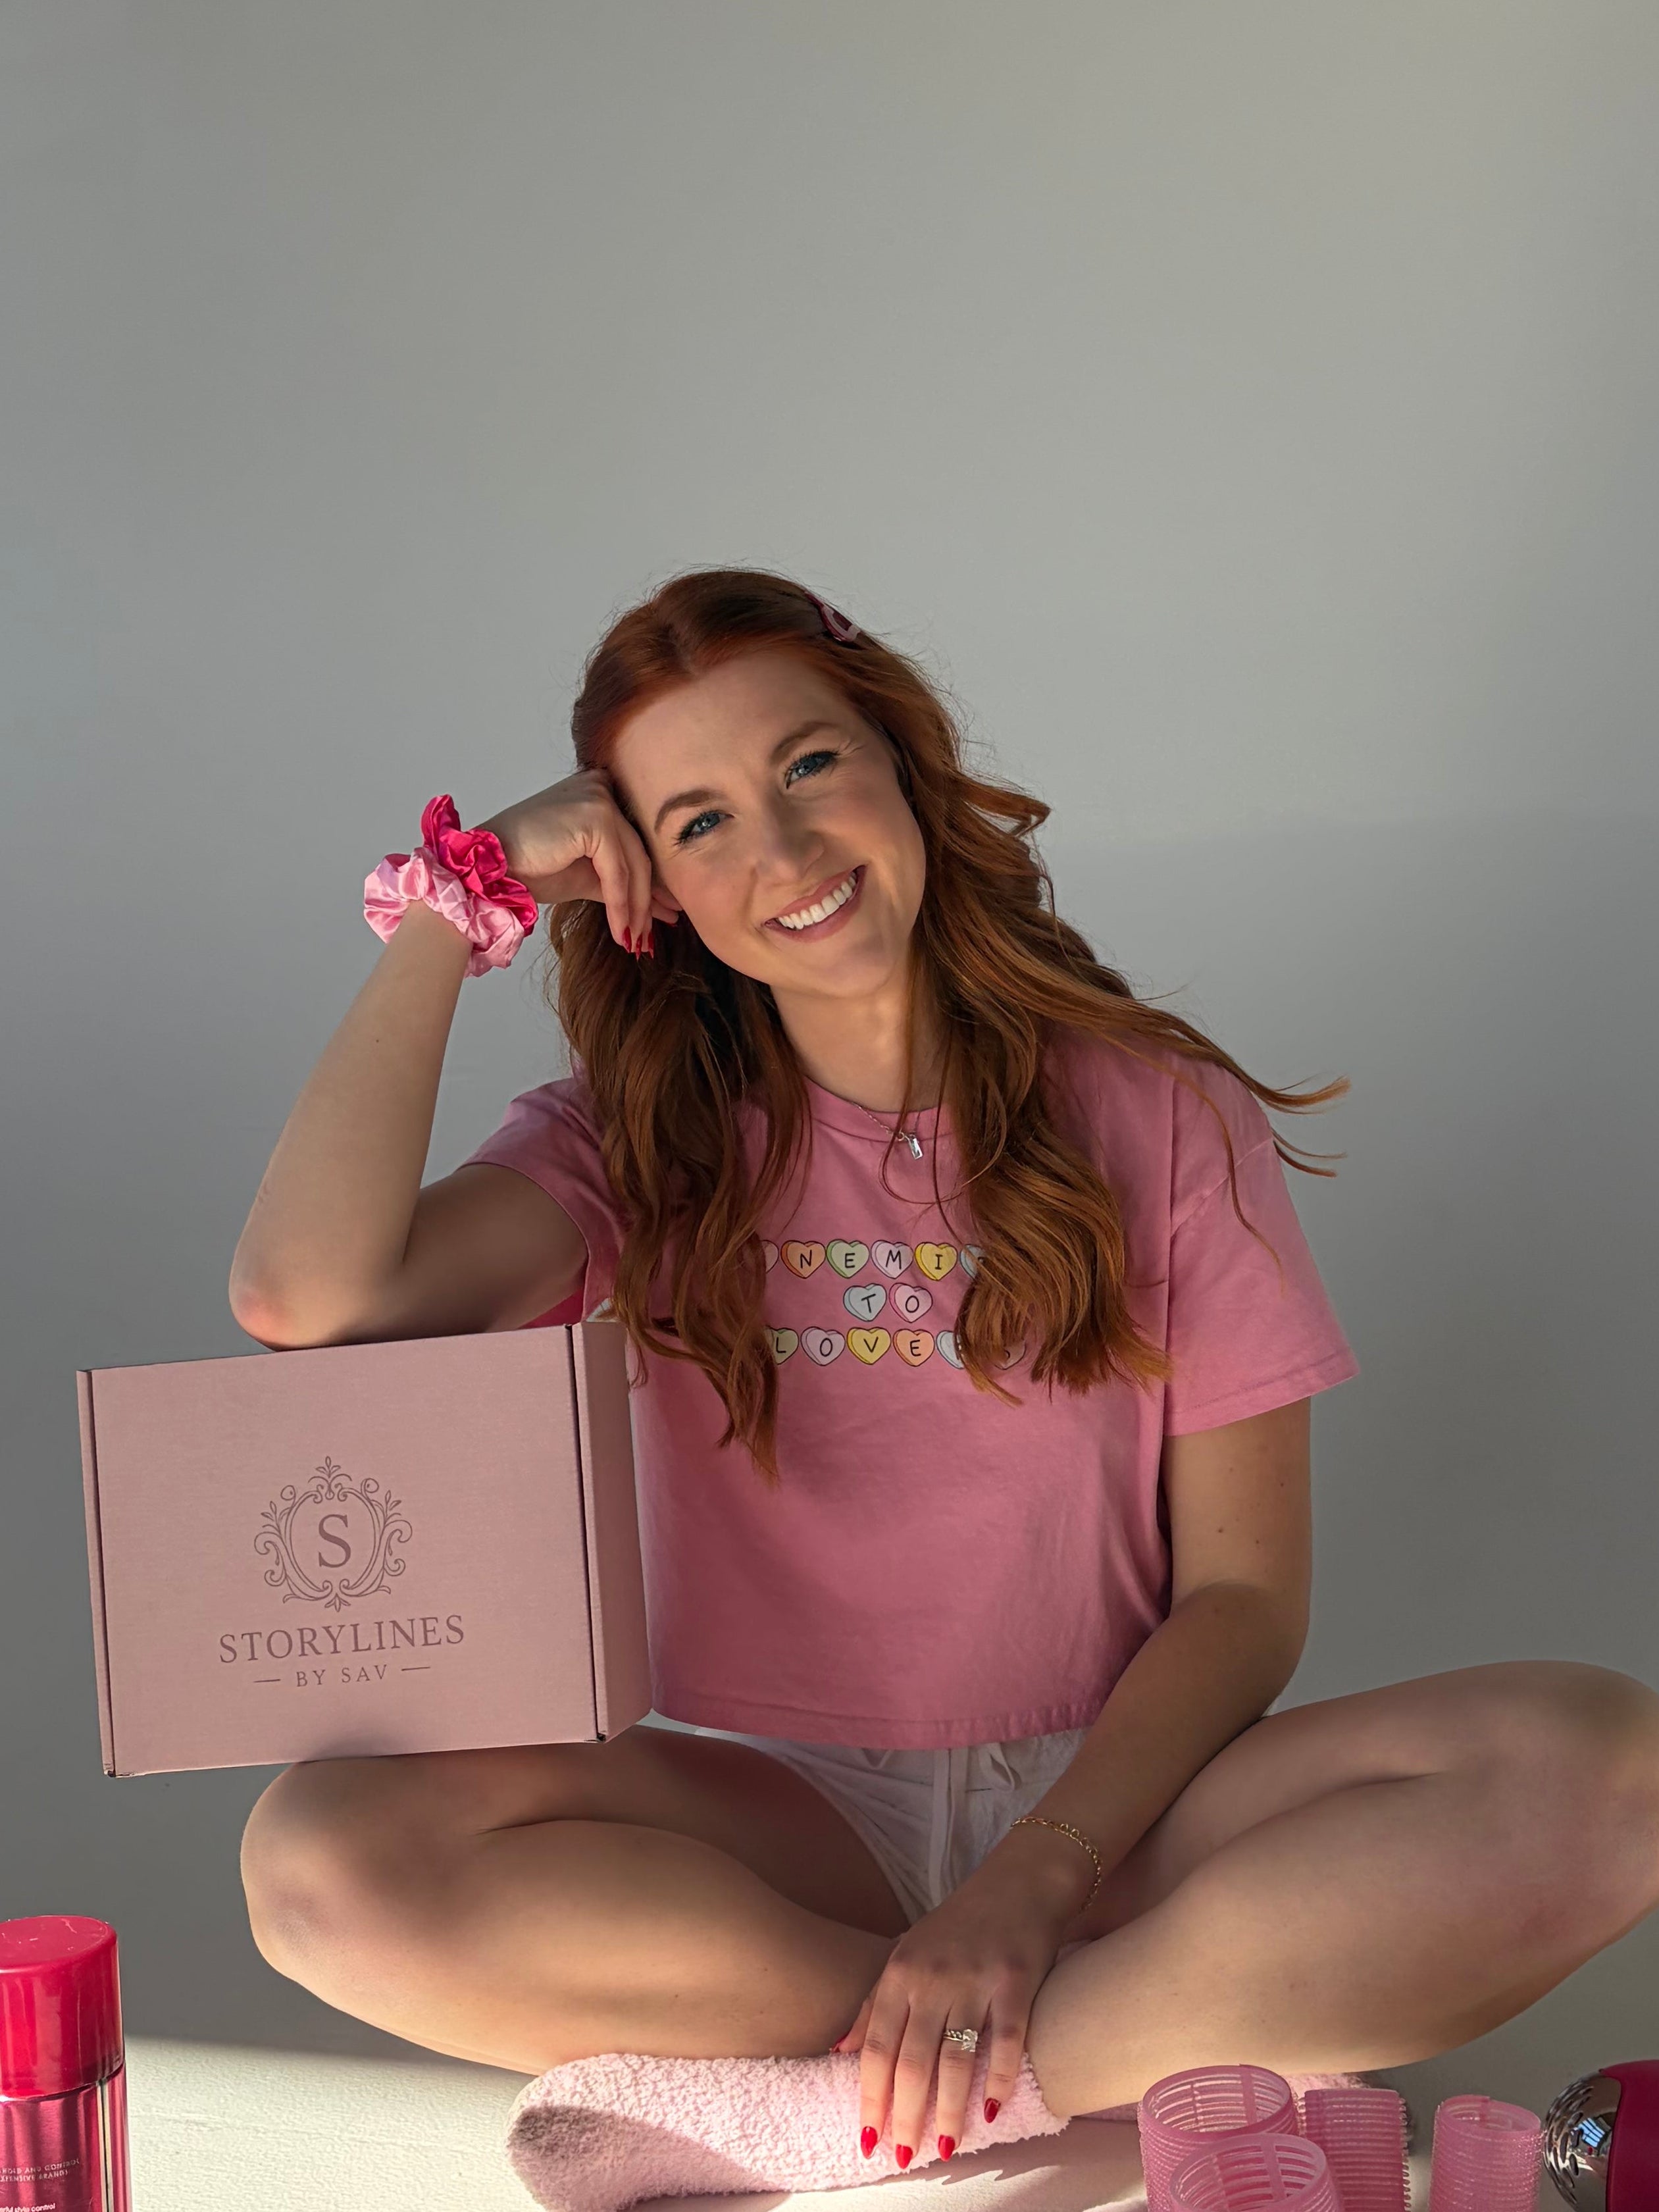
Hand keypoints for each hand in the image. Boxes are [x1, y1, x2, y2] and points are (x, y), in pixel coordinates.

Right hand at [475, 769, 682, 951]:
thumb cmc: (529, 867)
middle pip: (637, 852)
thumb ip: (621, 884)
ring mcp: (598, 797)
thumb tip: (662, 908)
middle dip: (647, 899)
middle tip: (651, 935)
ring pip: (632, 863)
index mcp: (599, 792)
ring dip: (635, 908)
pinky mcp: (595, 815)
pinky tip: (620, 930)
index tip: (664, 915)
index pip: (635, 842)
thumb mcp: (585, 875)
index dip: (650, 883)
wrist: (489, 869)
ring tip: (634, 940)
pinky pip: (617, 869)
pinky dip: (621, 904)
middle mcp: (601, 786)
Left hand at [828, 1860, 1075, 2168]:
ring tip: (944, 2147)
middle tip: (904, 2156)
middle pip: (912, 2061)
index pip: (875, 2046)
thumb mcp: (905, 1951)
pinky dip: (1000, 2079)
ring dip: (948, 2110)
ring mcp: (974, 1979)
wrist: (1019, 1881)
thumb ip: (874, 2001)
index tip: (868, 2137)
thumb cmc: (959, 1923)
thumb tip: (840, 2051)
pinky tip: (993, 2110)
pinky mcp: (1015, 1981)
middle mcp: (932, 1978)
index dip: (870, 2096)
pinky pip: (1006, 2041)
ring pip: (955, 2059)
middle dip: (906, 2115)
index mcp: (900, 1972)